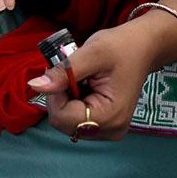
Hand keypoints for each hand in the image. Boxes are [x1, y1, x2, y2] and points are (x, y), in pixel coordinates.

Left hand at [27, 23, 155, 140]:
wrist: (142, 48)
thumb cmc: (121, 47)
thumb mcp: (91, 53)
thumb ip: (63, 72)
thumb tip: (35, 86)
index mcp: (110, 117)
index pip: (62, 117)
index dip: (56, 93)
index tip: (66, 72)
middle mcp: (110, 130)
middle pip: (63, 121)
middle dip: (61, 95)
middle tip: (74, 73)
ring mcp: (108, 130)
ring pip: (66, 120)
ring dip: (66, 97)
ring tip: (83, 79)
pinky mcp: (104, 125)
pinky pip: (74, 117)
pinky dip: (73, 100)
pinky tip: (86, 86)